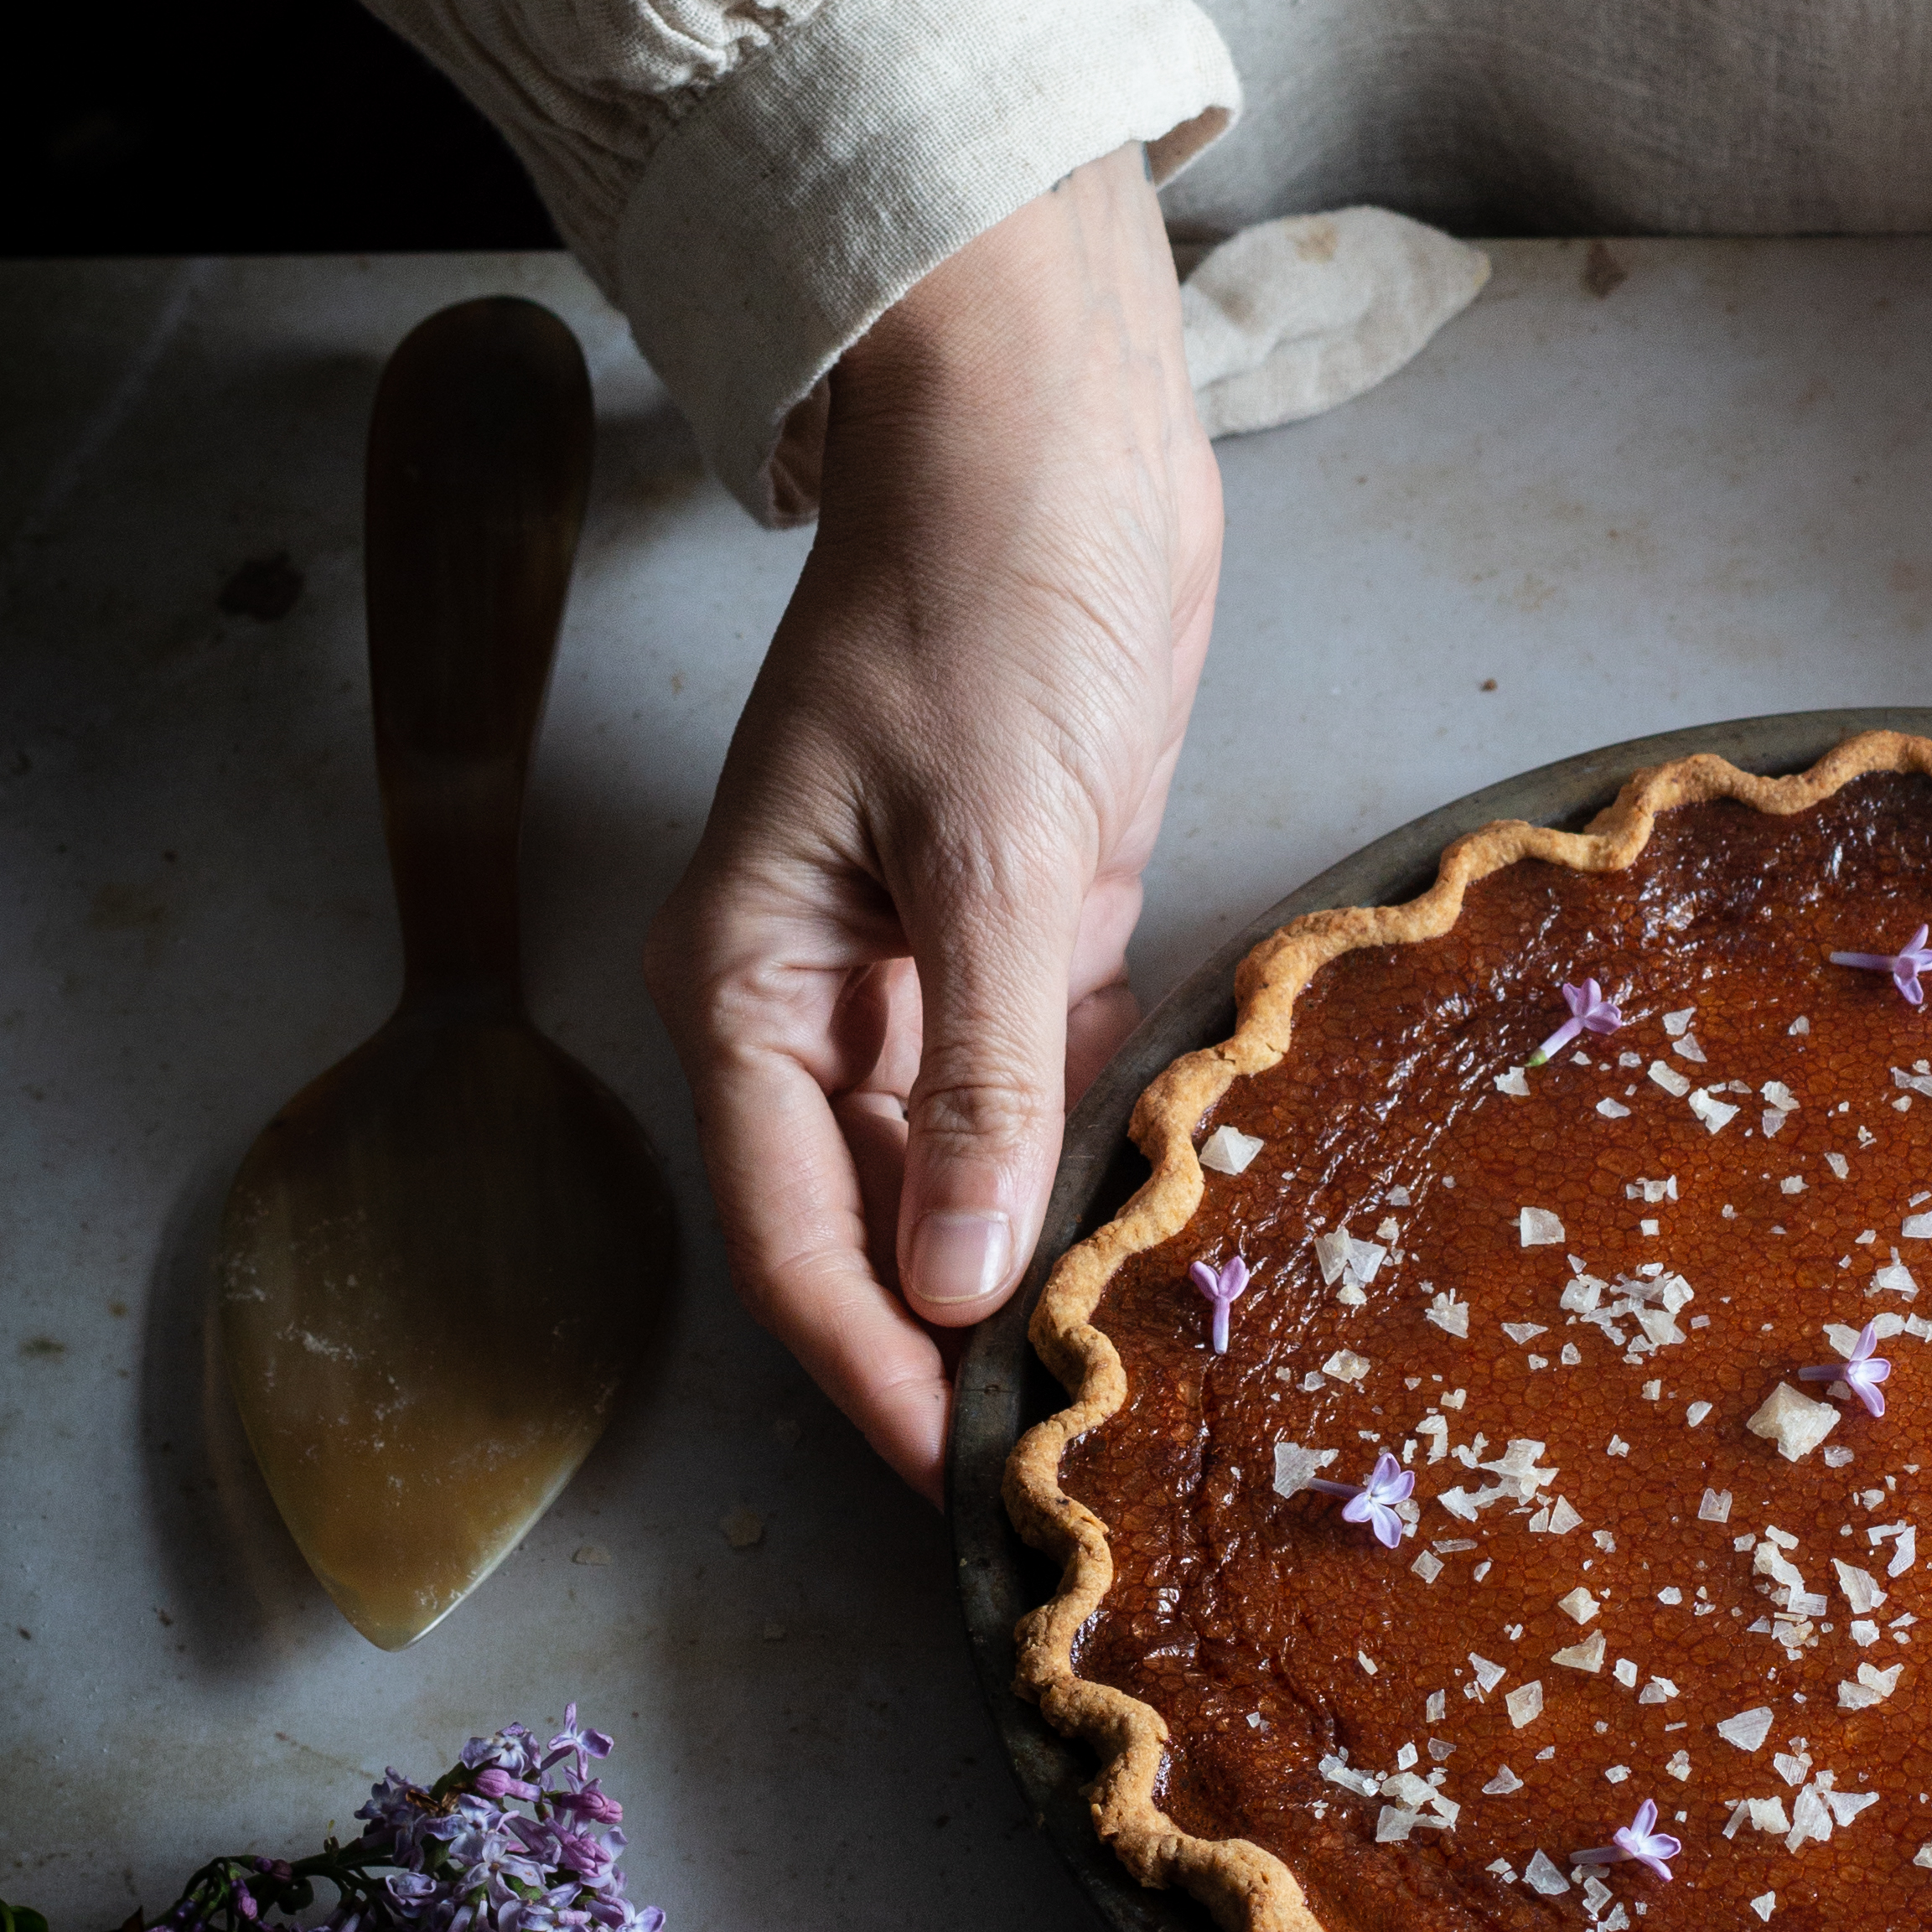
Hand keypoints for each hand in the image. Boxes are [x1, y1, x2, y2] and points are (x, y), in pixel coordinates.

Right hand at [644, 146, 1221, 1493]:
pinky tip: (1182, 1232)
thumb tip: (961, 1280)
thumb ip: (982, 1071)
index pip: (800, 1243)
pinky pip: (1050, 1084)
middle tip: (1079, 1473)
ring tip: (1142, 1390)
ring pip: (969, 1170)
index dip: (877, 1381)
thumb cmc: (987, 604)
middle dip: (960, 1349)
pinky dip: (1105, 1152)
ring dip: (1042, 1262)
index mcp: (748, 983)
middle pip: (876, 1230)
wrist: (1049, 433)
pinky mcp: (1029, 924)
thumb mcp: (991, 846)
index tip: (968, 1498)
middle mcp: (819, 997)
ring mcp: (924, 965)